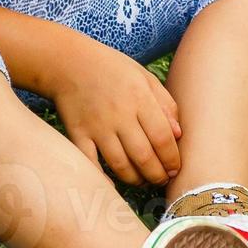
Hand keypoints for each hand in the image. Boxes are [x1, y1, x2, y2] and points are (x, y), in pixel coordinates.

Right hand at [41, 37, 182, 185]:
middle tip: (161, 180)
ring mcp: (97, 126)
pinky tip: (113, 185)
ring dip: (135, 179)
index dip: (172, 159)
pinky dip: (102, 179)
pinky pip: (91, 163)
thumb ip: (166, 104)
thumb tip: (179, 135)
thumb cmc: (112, 69)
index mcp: (140, 99)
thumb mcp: (145, 77)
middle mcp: (119, 115)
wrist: (68, 62)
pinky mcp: (77, 134)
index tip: (175, 169)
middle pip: (144, 156)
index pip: (163, 138)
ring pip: (120, 165)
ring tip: (142, 180)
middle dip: (157, 175)